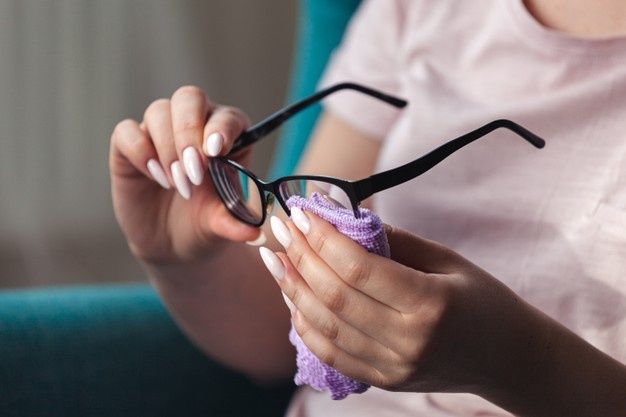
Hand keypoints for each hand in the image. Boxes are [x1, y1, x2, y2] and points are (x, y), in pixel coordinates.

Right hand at [110, 85, 261, 265]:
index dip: (221, 127)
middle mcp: (194, 126)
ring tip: (177, 185)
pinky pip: (126, 131)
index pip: (227, 116)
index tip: (216, 152)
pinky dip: (140, 151)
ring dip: (168, 148)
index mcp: (226, 137)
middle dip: (190, 131)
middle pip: (189, 98)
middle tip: (193, 170)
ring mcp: (160, 133)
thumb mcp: (221, 226)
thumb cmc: (204, 225)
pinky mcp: (129, 147)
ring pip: (159, 111)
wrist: (172, 245)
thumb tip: (253, 233)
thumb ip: (235, 224)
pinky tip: (155, 178)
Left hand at [260, 209, 549, 395]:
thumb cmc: (483, 299)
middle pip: (335, 296)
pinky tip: (293, 297)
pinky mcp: (385, 380)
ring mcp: (395, 367)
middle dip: (301, 257)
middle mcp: (409, 342)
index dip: (322, 238)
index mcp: (431, 304)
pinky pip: (331, 353)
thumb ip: (393, 239)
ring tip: (276, 258)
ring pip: (325, 327)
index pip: (358, 268)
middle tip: (281, 228)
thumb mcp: (446, 259)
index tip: (300, 213)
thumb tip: (341, 216)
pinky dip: (305, 324)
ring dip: (293, 289)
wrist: (508, 357)